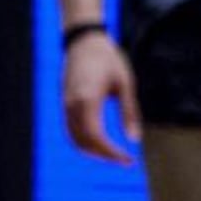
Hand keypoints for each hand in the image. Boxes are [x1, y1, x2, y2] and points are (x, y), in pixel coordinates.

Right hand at [63, 29, 141, 164]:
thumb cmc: (108, 60)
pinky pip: (71, 128)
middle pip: (83, 142)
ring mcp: (65, 104)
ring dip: (92, 150)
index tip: (129, 160)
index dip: (111, 153)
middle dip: (103, 155)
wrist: (84, 41)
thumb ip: (129, 112)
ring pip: (74, 137)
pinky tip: (101, 141)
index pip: (96, 137)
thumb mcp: (125, 84)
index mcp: (87, 100)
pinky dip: (84, 140)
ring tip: (113, 154)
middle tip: (125, 160)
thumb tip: (135, 139)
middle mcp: (72, 105)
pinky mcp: (65, 102)